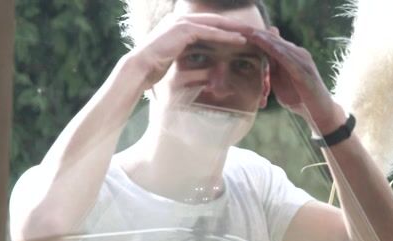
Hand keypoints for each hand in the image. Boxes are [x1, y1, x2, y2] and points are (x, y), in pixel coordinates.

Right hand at [127, 13, 252, 90]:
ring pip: (214, 23)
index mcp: (179, 24)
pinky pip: (209, 31)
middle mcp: (180, 19)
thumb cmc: (155, 69)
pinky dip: (225, 36)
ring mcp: (181, 22)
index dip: (225, 29)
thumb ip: (189, 55)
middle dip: (234, 25)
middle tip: (253, 31)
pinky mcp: (183, 30)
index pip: (208, 24)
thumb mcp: (176, 59)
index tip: (242, 35)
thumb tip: (202, 64)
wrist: (139, 69)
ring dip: (234, 28)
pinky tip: (239, 40)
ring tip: (251, 34)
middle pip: (214, 20)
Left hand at [244, 28, 345, 133]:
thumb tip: (257, 64)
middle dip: (257, 33)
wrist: (321, 112)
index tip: (239, 32)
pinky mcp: (305, 70)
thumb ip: (271, 72)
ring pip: (280, 45)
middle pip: (275, 39)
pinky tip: (265, 45)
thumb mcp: (280, 83)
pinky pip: (288, 58)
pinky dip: (276, 50)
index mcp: (291, 56)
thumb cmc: (300, 98)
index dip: (256, 36)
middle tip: (240, 27)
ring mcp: (303, 60)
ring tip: (249, 32)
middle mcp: (298, 53)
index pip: (271, 41)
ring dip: (264, 38)